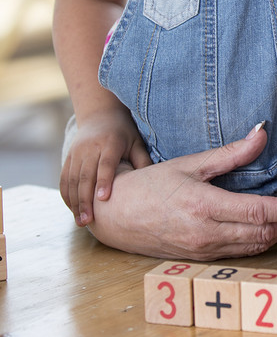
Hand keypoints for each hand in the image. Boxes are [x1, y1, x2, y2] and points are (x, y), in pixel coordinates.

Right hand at [60, 111, 151, 225]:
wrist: (100, 115)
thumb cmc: (124, 133)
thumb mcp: (136, 142)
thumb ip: (143, 161)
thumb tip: (152, 183)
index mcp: (110, 143)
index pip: (106, 163)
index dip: (104, 181)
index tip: (103, 199)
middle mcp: (90, 147)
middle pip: (86, 176)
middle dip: (85, 200)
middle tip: (88, 221)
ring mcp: (77, 152)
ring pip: (72, 180)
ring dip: (75, 202)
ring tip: (81, 221)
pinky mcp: (69, 156)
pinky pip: (64, 178)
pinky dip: (67, 195)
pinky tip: (73, 209)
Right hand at [87, 125, 276, 260]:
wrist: (115, 217)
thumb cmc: (149, 185)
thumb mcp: (190, 163)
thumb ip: (230, 153)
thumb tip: (262, 132)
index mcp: (205, 207)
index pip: (262, 212)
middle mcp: (207, 234)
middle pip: (265, 233)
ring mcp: (205, 250)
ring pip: (256, 246)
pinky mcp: (202, 257)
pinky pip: (241, 251)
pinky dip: (263, 241)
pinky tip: (276, 229)